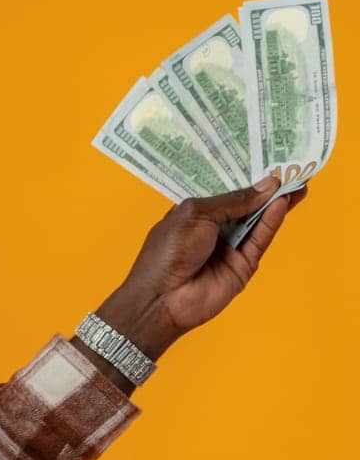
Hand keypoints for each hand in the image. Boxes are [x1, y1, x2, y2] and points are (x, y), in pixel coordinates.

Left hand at [98, 176, 308, 359]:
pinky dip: (271, 222)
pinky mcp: (243, 265)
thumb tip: (266, 186)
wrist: (162, 297)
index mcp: (194, 214)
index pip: (224, 193)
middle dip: (266, 190)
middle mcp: (213, 230)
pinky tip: (282, 203)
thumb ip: (231, 201)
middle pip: (246, 206)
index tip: (266, 162)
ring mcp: (229, 248)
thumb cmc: (168, 251)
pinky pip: (260, 240)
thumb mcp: (195, 215)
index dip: (244, 179)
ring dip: (276, 203)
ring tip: (297, 182)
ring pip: (258, 222)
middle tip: (292, 170)